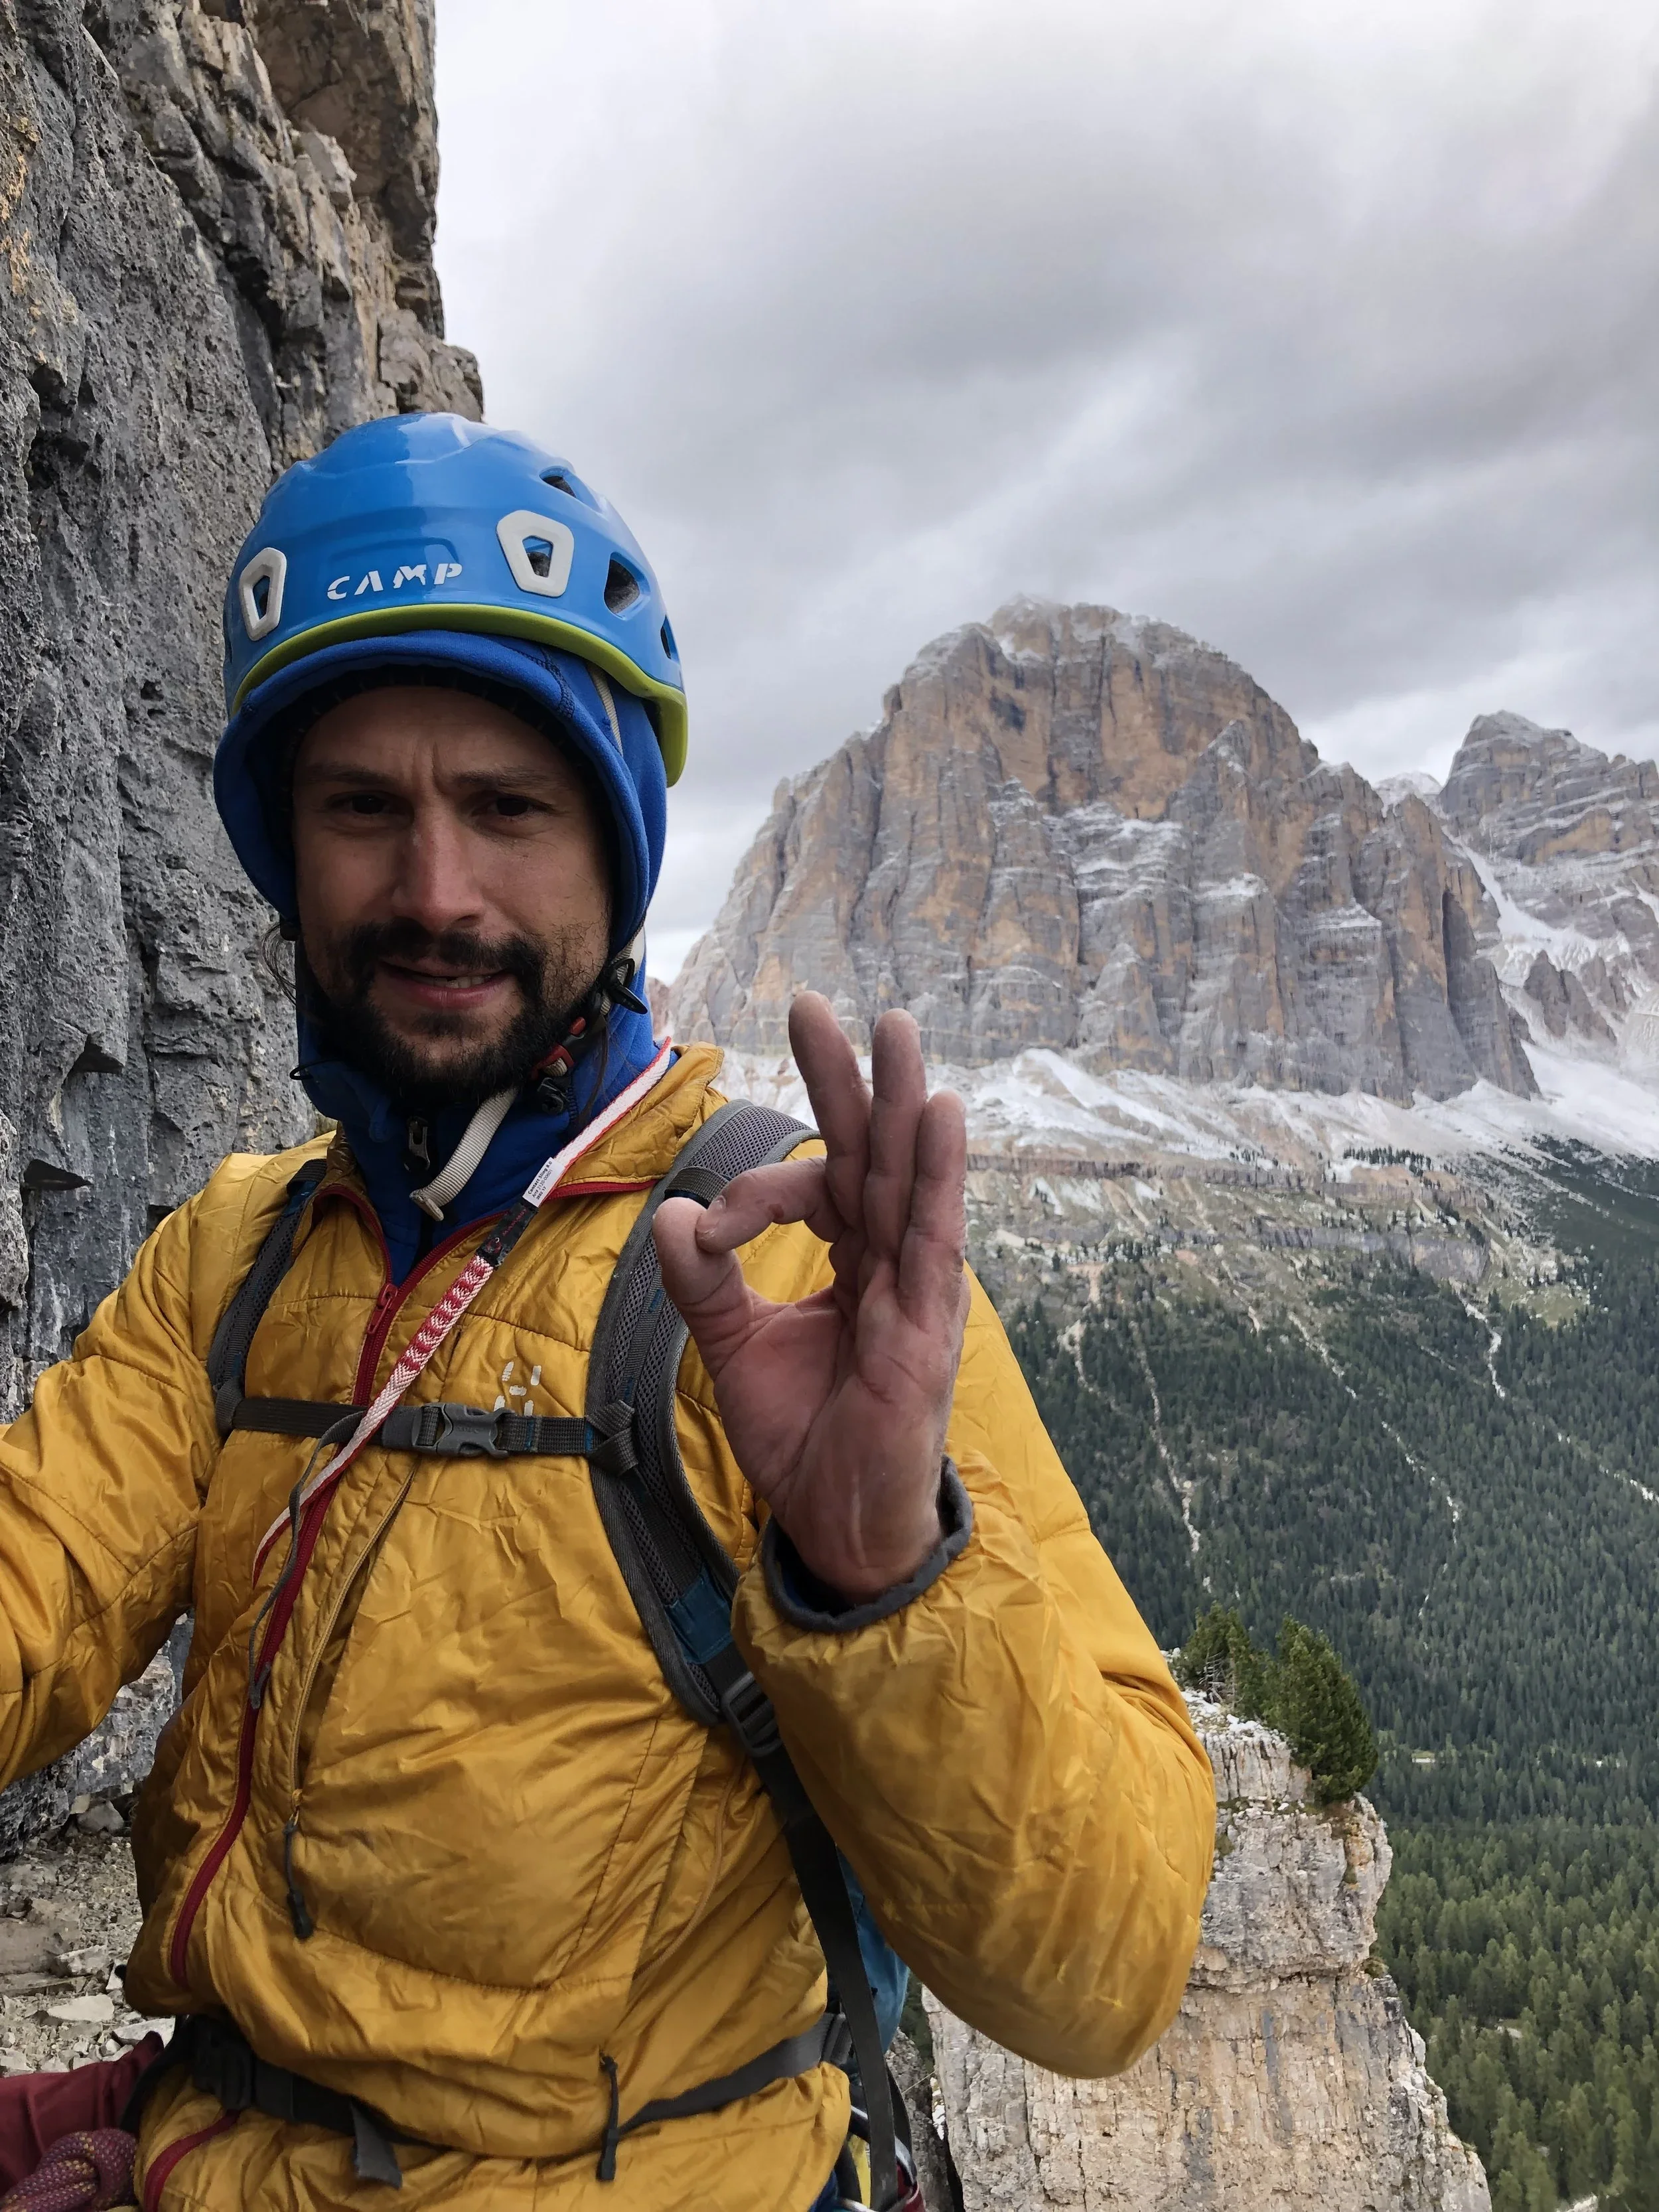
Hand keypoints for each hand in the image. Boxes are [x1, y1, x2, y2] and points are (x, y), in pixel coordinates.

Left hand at [653, 993, 969, 1603]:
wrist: (837, 1526)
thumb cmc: (806, 1437)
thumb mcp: (734, 1349)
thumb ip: (706, 1282)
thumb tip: (670, 1214)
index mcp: (852, 1259)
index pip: (813, 1186)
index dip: (754, 1197)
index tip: (707, 1235)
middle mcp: (890, 1261)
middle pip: (870, 1153)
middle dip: (849, 1078)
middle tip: (821, 1003)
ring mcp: (915, 1290)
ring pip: (908, 1180)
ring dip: (902, 1102)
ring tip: (897, 1027)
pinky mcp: (928, 1328)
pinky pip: (934, 1240)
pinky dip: (937, 1177)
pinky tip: (939, 1116)